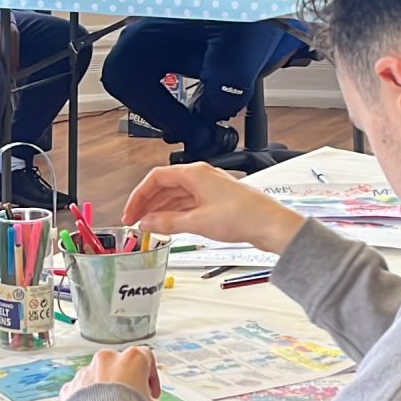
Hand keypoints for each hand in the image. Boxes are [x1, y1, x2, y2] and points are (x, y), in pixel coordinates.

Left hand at [61, 346, 160, 400]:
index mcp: (132, 358)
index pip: (146, 358)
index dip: (151, 377)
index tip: (151, 393)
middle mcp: (107, 359)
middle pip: (119, 366)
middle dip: (125, 382)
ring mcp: (86, 371)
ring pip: (97, 377)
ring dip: (104, 391)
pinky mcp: (70, 387)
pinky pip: (81, 390)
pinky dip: (87, 400)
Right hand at [122, 165, 304, 253]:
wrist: (270, 224)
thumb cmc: (241, 216)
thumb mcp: (197, 222)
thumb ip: (167, 222)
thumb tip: (147, 223)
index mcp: (194, 173)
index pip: (156, 178)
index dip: (139, 196)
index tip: (130, 213)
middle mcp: (201, 177)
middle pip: (165, 186)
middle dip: (147, 203)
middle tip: (134, 222)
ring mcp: (209, 189)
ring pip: (176, 196)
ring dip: (161, 210)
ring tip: (149, 227)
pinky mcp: (217, 202)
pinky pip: (189, 204)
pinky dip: (175, 214)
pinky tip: (169, 226)